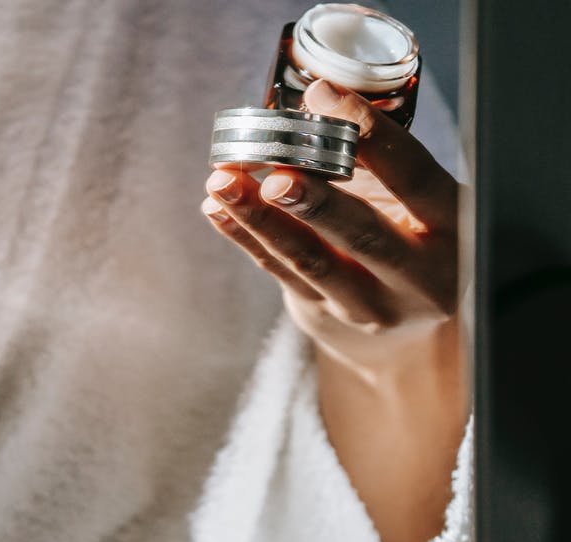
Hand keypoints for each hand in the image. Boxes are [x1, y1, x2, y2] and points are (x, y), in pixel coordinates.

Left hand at [201, 79, 466, 541]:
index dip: (371, 138)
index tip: (323, 102)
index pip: (414, 177)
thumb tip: (315, 99)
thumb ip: (372, 153)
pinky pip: (280, 273)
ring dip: (261, 220)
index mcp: (452, 226)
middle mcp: (418, 274)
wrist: (405, 315)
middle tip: (277, 176)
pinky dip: (245, 239)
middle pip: (365, 236)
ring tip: (223, 183)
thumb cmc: (406, 226)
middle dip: (316, 203)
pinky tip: (216, 208)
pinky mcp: (324, 315)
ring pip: (311, 262)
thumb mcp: (410, 191)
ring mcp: (370, 304)